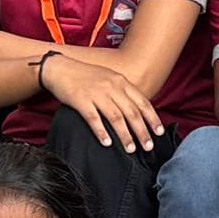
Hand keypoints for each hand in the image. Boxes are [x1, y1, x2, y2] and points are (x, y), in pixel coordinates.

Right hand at [38, 48, 167, 152]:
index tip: (159, 132)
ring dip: (125, 135)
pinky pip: (93, 118)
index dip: (152, 118)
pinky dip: (101, 132)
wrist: (59, 68)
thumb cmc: (86, 76)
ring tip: (131, 149)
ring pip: (116, 118)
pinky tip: (107, 143)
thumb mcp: (109, 78)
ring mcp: (96, 93)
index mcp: (121, 82)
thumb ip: (123, 92)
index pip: (142, 102)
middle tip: (149, 147)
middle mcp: (112, 87)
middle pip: (132, 113)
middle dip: (142, 131)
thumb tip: (137, 111)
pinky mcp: (80, 100)